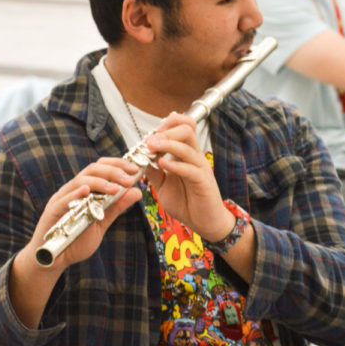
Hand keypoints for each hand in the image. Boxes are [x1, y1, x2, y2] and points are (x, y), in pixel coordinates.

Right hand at [23, 157, 142, 272]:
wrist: (55, 260)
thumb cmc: (76, 240)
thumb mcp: (102, 223)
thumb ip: (116, 207)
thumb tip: (136, 191)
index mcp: (84, 190)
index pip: (100, 168)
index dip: (117, 165)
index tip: (135, 170)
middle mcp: (72, 190)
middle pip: (91, 170)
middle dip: (113, 171)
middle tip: (129, 179)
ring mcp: (61, 199)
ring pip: (79, 181)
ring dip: (99, 182)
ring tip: (115, 188)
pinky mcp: (52, 212)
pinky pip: (63, 200)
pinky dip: (75, 194)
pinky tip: (87, 192)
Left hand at [143, 112, 234, 242]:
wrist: (204, 222)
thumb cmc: (185, 202)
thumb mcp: (162, 184)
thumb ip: (153, 170)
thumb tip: (139, 157)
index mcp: (186, 154)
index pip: (184, 126)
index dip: (169, 123)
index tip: (152, 131)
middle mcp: (195, 157)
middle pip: (187, 129)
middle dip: (167, 130)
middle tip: (150, 139)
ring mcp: (201, 168)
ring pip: (187, 146)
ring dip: (168, 144)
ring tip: (151, 147)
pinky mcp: (203, 182)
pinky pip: (190, 169)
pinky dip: (175, 164)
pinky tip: (163, 164)